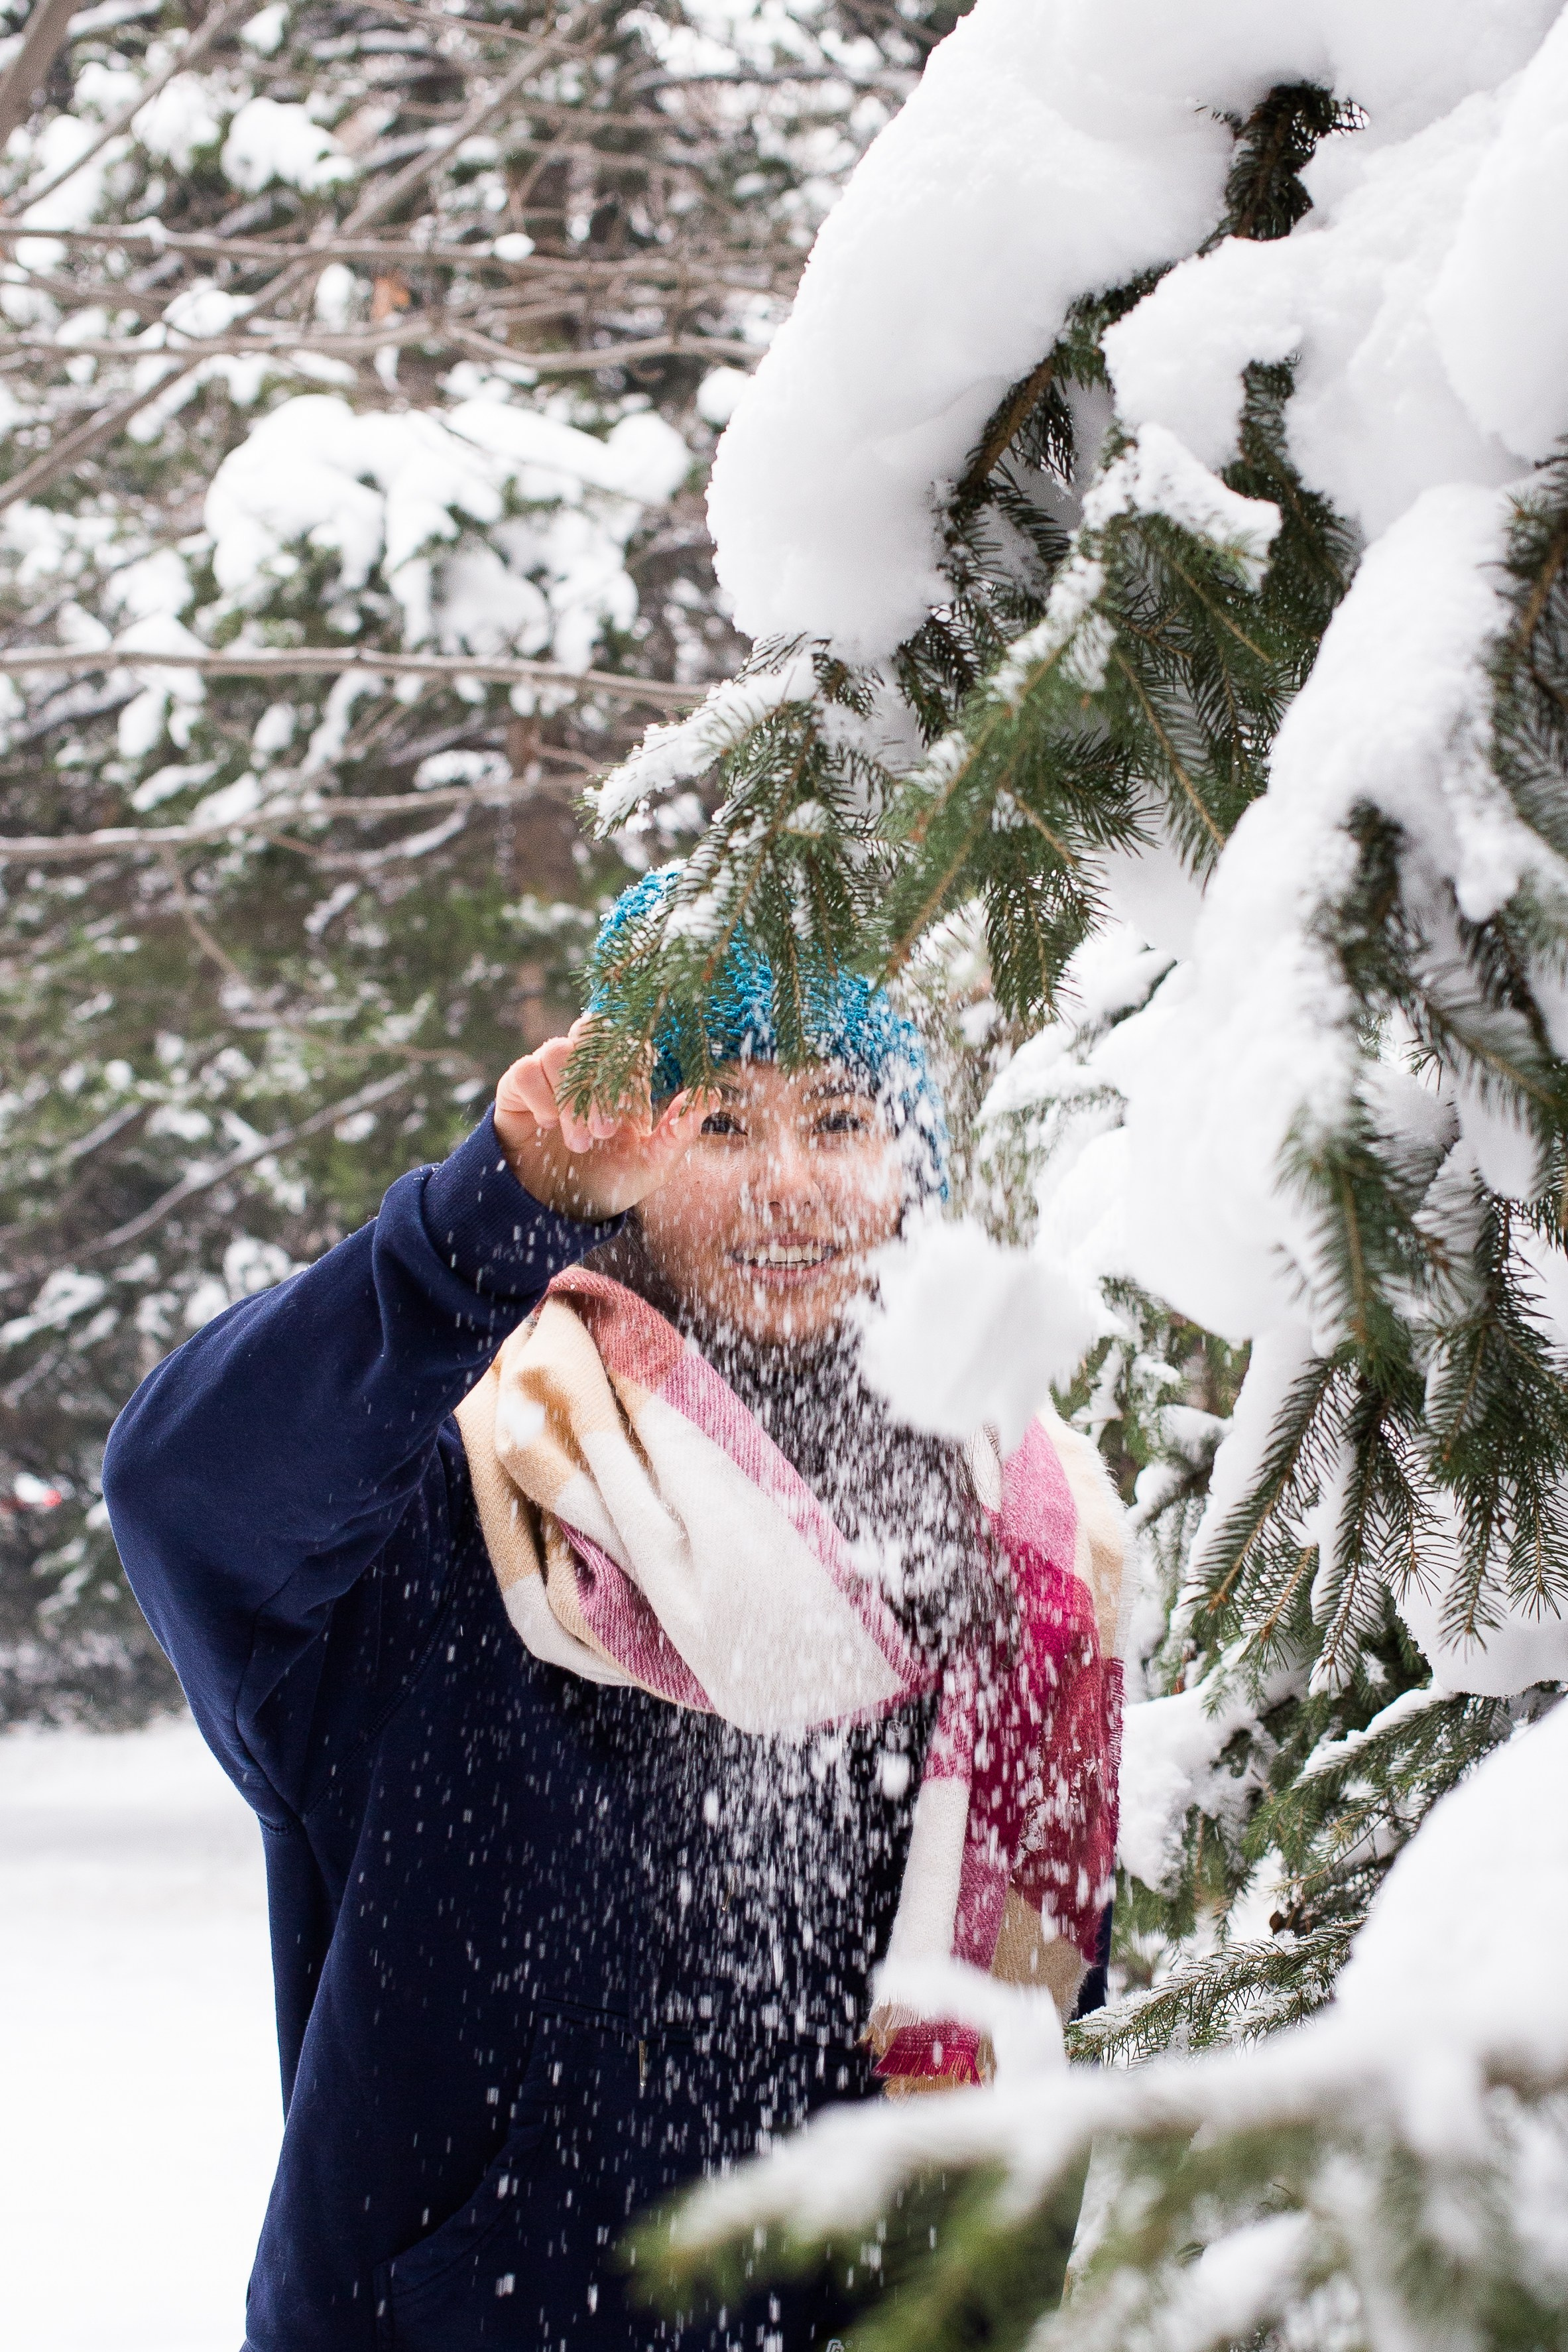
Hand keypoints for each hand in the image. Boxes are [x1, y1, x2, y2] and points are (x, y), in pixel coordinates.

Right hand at [492, 1017, 706, 1221]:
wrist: (561, 1209)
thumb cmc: (613, 1181)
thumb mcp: (653, 1164)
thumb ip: (679, 1131)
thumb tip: (711, 1094)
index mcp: (624, 1078)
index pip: (630, 1042)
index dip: (630, 1068)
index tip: (630, 1112)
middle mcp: (587, 1068)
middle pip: (591, 1029)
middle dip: (599, 1081)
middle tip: (605, 1131)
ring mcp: (551, 1075)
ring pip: (557, 1051)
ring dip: (571, 1100)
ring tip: (580, 1142)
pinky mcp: (518, 1089)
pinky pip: (525, 1070)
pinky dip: (540, 1098)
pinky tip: (549, 1126)